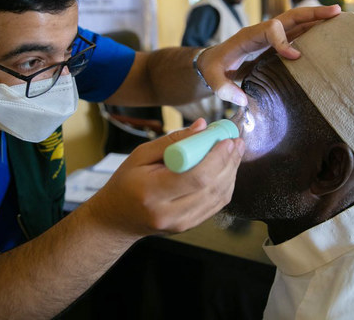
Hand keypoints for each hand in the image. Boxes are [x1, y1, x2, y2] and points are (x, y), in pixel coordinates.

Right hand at [89, 119, 243, 235]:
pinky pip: (216, 205)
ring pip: (218, 197)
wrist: (117, 219)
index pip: (196, 177)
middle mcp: (169, 213)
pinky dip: (225, 185)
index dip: (217, 158)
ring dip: (231, 172)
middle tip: (237, 142)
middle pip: (212, 187)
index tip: (226, 140)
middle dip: (229, 162)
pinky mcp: (189, 226)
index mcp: (153, 193)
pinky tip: (227, 169)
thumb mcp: (140, 155)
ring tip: (235, 152)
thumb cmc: (125, 183)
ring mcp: (181, 223)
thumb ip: (173, 140)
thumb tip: (203, 127)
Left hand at [198, 5, 340, 105]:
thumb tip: (243, 100)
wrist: (212, 62)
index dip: (284, 41)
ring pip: (297, 21)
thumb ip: (224, 90)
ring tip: (341, 18)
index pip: (270, 29)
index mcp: (247, 36)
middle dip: (312, 14)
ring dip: (318, 19)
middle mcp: (262, 31)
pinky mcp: (277, 43)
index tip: (295, 57)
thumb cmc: (213, 70)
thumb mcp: (213, 80)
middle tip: (336, 13)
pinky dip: (314, 30)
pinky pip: (297, 33)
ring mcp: (271, 36)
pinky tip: (330, 32)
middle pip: (290, 16)